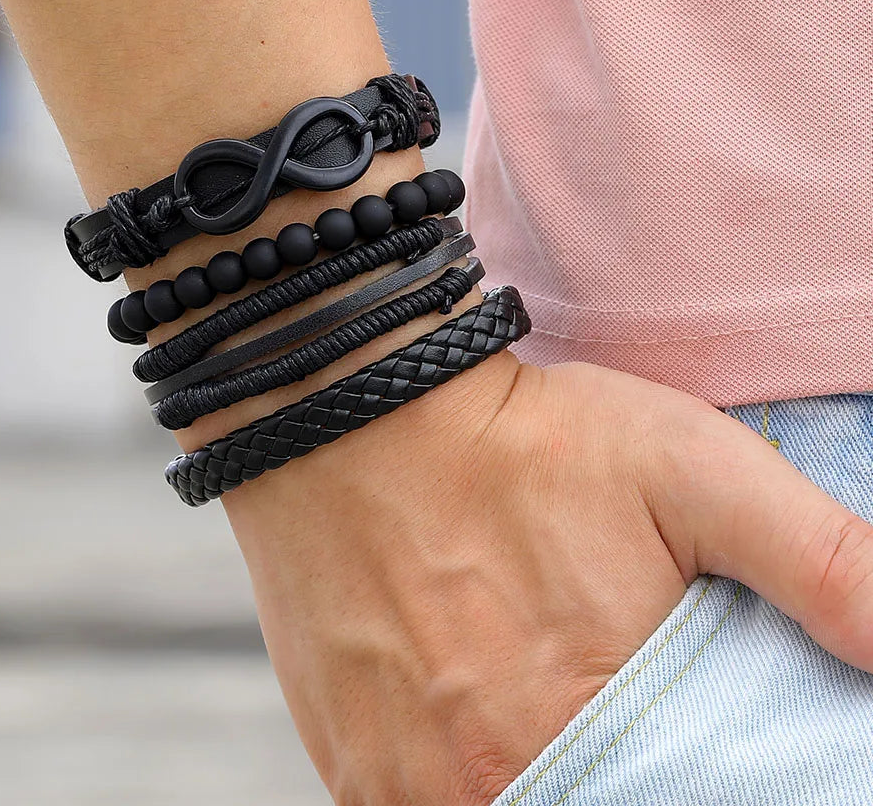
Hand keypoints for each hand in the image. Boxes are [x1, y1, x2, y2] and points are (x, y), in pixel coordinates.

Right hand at [224, 354, 872, 805]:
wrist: (350, 409)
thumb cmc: (521, 438)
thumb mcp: (693, 470)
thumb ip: (825, 564)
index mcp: (587, 731)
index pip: (679, 796)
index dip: (687, 770)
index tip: (668, 726)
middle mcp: (483, 782)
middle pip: (588, 805)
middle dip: (609, 767)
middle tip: (589, 682)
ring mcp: (402, 786)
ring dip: (531, 770)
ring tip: (523, 681)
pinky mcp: (348, 767)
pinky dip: (461, 772)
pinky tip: (467, 694)